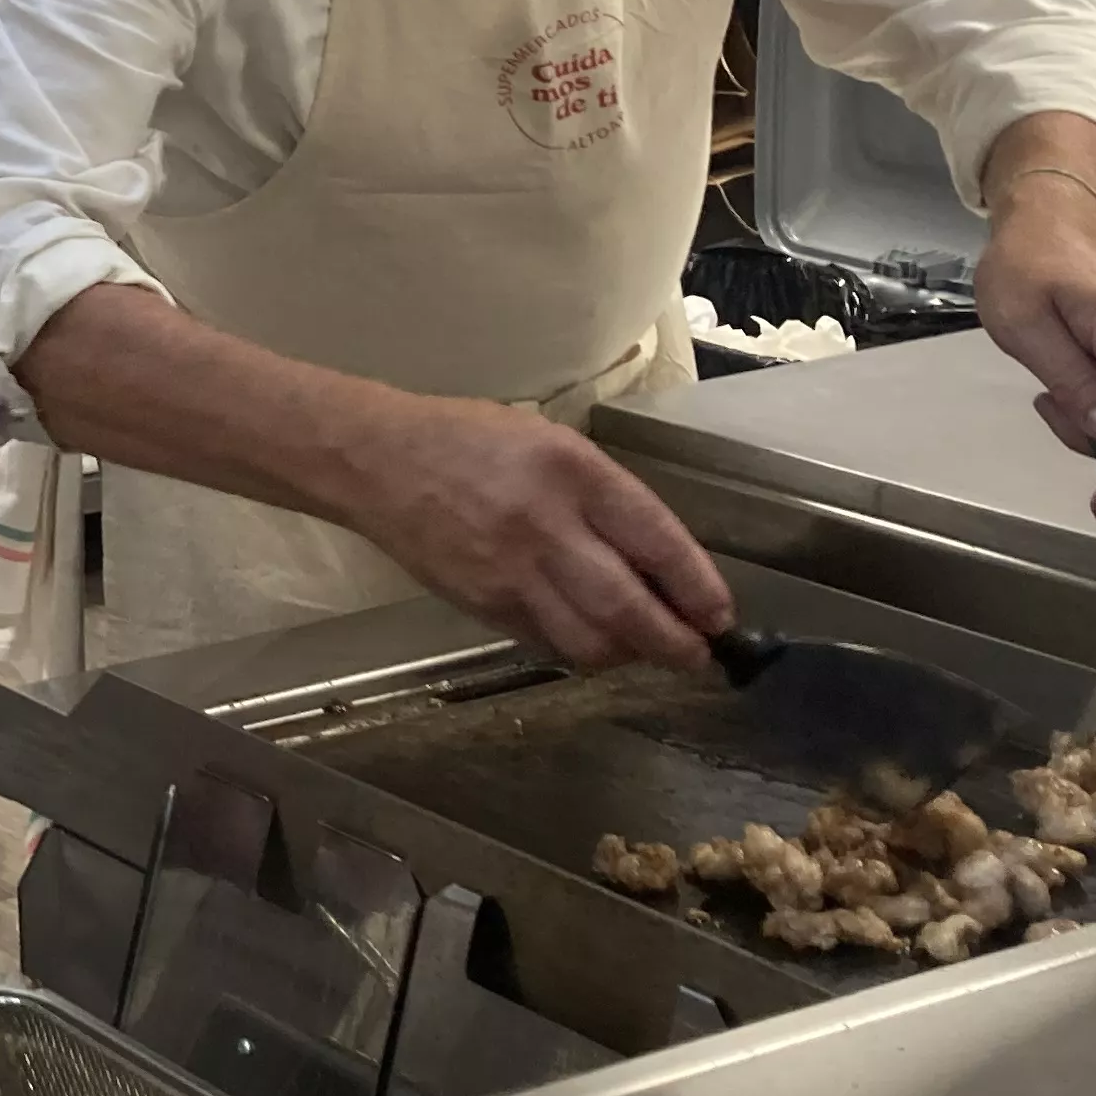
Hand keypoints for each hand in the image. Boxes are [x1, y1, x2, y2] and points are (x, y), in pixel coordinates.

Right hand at [336, 396, 730, 669]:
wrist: (375, 462)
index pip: (655, 540)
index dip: (698, 587)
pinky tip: (592, 640)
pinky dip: (581, 650)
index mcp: (570, 471)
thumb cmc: (470, 440)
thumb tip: (660, 564)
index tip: (720, 614)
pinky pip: (547, 644)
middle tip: (697, 655)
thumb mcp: (550, 444)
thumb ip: (605, 499)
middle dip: (675, 642)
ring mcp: (509, 572)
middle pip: (628, 607)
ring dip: (629, 655)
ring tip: (645, 649)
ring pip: (590, 640)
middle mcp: (544, 525)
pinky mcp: (481, 605)